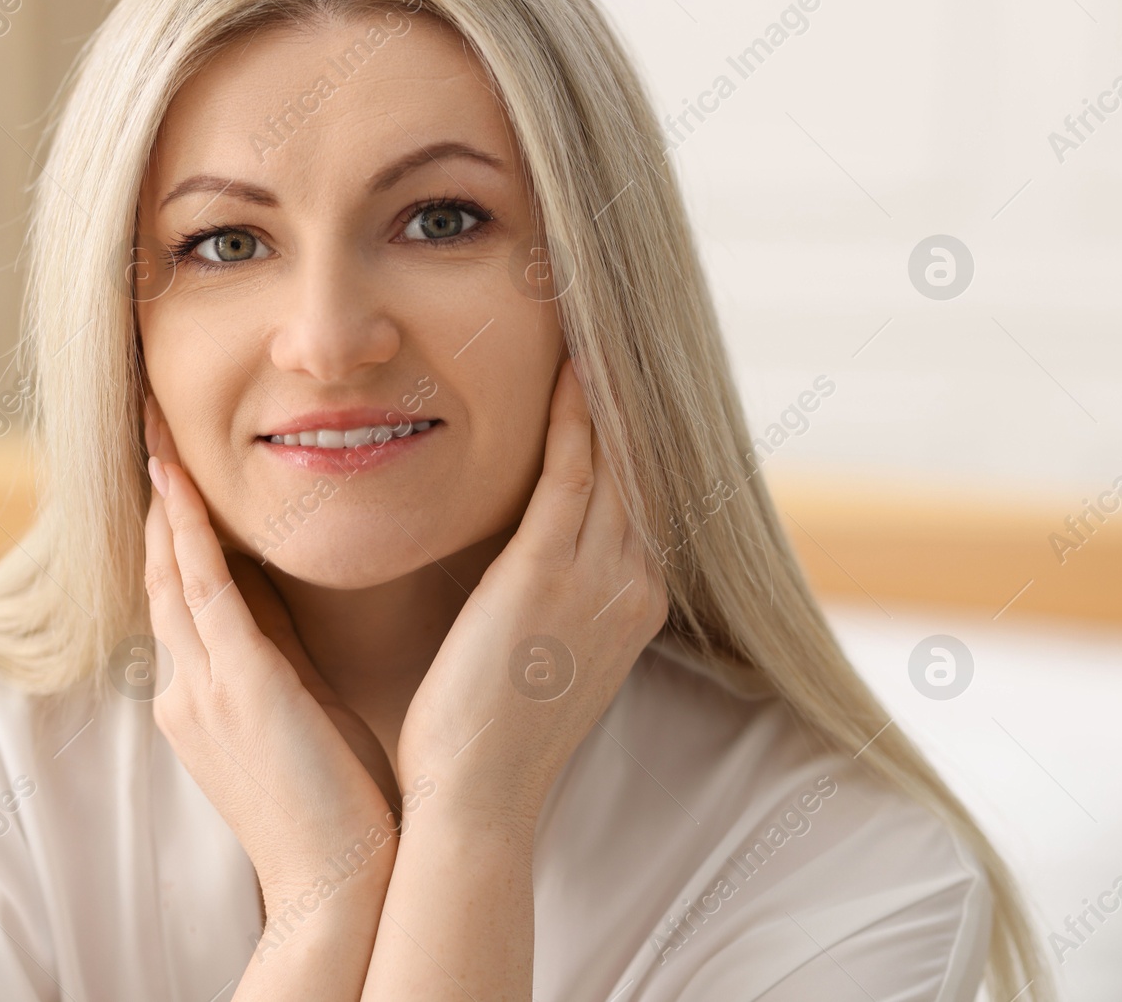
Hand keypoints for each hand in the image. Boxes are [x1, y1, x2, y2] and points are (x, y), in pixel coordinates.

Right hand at [142, 397, 398, 914]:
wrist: (337, 882)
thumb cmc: (333, 806)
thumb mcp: (296, 720)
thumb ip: (278, 662)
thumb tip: (284, 606)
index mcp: (201, 698)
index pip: (180, 599)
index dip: (169, 535)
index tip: (169, 475)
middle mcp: (187, 688)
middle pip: (158, 575)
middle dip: (152, 502)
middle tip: (145, 431)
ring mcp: (204, 687)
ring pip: (171, 572)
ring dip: (160, 499)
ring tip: (151, 432)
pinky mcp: (239, 685)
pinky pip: (205, 592)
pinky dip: (187, 534)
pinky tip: (178, 485)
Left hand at [394, 359, 668, 828]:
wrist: (476, 798)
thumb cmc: (489, 733)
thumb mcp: (545, 656)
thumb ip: (552, 600)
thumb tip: (532, 561)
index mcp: (633, 604)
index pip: (645, 495)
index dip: (638, 431)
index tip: (623, 374)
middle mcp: (633, 584)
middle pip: (645, 464)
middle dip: (635, 396)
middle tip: (620, 324)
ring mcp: (597, 579)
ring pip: (618, 457)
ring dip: (610, 388)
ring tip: (599, 323)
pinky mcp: (546, 573)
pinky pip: (571, 472)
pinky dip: (575, 415)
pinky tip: (570, 366)